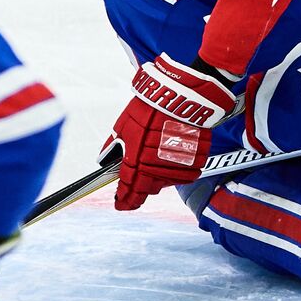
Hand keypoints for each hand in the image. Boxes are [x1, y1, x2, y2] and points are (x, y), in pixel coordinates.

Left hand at [112, 54, 234, 210]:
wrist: (180, 96)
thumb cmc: (149, 108)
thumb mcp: (124, 126)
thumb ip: (114, 146)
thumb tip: (106, 159)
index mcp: (137, 162)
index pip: (130, 192)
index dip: (125, 201)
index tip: (121, 204)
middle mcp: (156, 169)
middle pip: (148, 189)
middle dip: (141, 186)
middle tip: (140, 174)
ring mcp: (177, 166)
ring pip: (166, 182)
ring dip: (160, 176)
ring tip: (158, 157)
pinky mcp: (194, 161)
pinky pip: (184, 173)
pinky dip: (177, 168)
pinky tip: (173, 154)